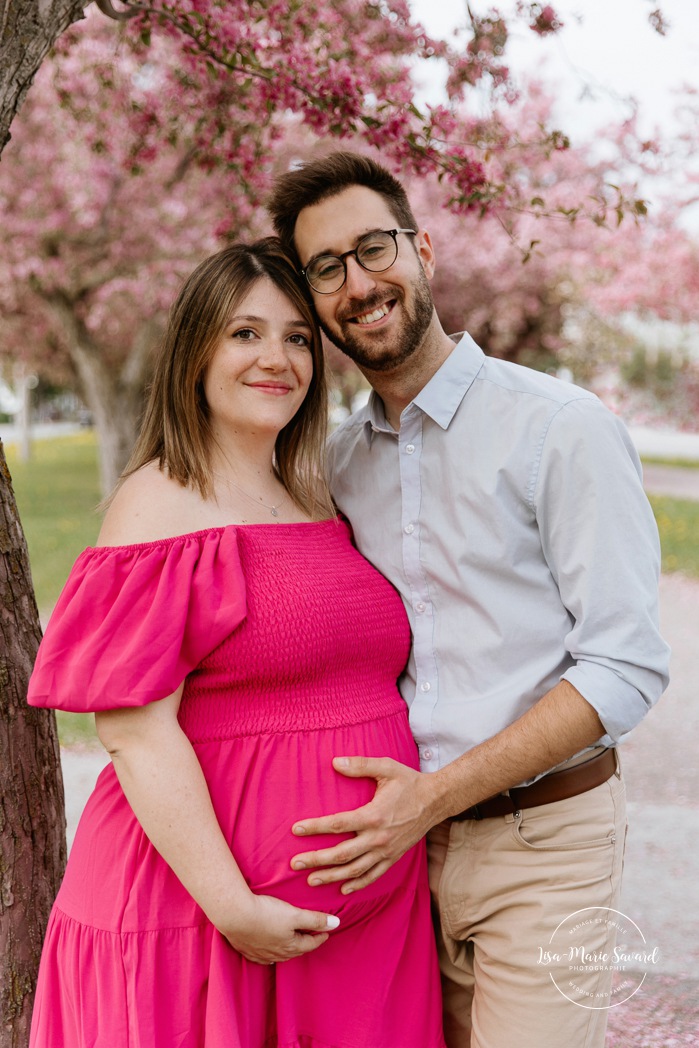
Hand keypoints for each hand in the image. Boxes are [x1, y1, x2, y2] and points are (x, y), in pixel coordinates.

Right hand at [219, 893, 339, 964]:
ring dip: (287, 948)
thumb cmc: (266, 913)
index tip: (326, 933)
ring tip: (292, 942)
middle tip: (311, 936)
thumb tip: (336, 924)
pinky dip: (268, 952)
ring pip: (278, 954)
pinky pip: (261, 955)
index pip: (310, 943)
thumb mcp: (295, 914)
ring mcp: (260, 954)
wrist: (235, 915)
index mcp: (290, 946)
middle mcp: (276, 954)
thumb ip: (316, 919)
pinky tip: (267, 950)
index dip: (320, 937)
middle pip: (295, 950)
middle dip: (304, 943)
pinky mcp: (246, 949)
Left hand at [290, 756, 434, 893]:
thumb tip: (334, 762)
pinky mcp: (393, 858)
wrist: (435, 800)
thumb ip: (360, 765)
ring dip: (332, 876)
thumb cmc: (409, 782)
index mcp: (374, 815)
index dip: (315, 827)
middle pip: (342, 854)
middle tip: (295, 863)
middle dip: (317, 859)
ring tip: (311, 880)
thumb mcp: (386, 767)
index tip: (296, 829)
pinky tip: (343, 888)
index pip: (338, 824)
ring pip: (355, 870)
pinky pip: (373, 875)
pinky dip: (358, 884)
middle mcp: (379, 838)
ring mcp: (386, 851)